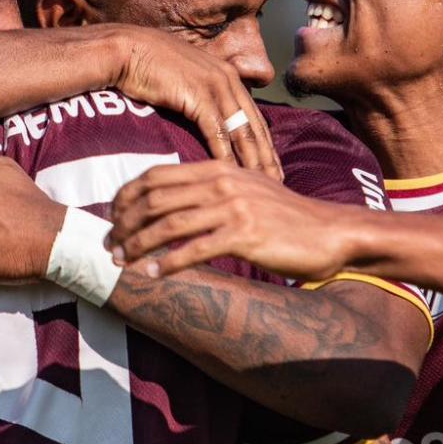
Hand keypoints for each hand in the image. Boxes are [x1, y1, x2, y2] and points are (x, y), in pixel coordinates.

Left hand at [107, 160, 358, 279]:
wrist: (332, 232)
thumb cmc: (286, 217)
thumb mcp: (245, 191)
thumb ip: (210, 192)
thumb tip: (171, 206)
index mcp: (217, 169)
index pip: (155, 176)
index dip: (125, 197)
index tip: (111, 219)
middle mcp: (222, 182)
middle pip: (155, 199)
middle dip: (125, 224)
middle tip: (110, 246)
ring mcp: (235, 207)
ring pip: (169, 224)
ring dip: (139, 245)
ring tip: (122, 263)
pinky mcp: (246, 234)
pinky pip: (196, 249)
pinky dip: (168, 263)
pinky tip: (154, 274)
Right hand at [114, 27, 281, 180]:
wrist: (127, 49)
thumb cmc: (148, 67)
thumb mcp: (184, 80)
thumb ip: (199, 96)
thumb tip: (205, 120)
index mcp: (227, 75)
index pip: (254, 116)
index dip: (265, 144)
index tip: (273, 167)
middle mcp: (228, 79)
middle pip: (255, 125)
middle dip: (267, 157)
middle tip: (278, 181)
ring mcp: (215, 86)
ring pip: (242, 130)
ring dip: (253, 160)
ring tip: (262, 183)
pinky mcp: (199, 95)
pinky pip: (218, 131)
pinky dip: (227, 155)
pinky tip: (232, 175)